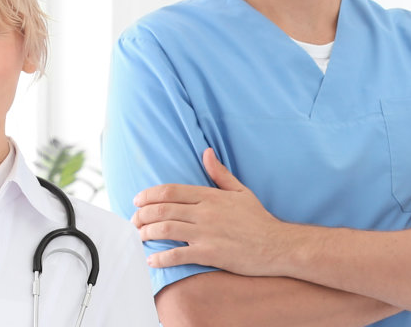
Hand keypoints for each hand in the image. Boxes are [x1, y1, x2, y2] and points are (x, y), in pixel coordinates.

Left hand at [131, 148, 304, 275]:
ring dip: (145, 233)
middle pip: (162, 210)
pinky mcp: (210, 254)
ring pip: (165, 229)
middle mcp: (205, 212)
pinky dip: (160, 258)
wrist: (277, 245)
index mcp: (210, 196)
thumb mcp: (241, 191)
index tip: (136, 200)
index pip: (170, 191)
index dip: (148, 195)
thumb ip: (220, 173)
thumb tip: (206, 152)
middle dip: (141, 215)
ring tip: (138, 237)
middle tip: (133, 221)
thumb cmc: (259, 220)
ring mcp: (207, 233)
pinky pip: (178, 254)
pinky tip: (151, 259)